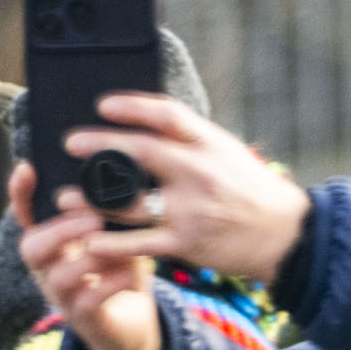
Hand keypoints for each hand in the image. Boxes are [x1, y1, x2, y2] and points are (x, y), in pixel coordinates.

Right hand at [12, 164, 164, 349]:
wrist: (132, 324)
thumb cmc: (119, 269)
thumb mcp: (114, 234)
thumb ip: (108, 210)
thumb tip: (118, 169)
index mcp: (52, 244)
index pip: (25, 215)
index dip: (20, 194)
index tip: (26, 167)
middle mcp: (48, 270)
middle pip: (30, 249)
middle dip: (59, 231)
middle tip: (93, 219)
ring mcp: (62, 297)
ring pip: (59, 277)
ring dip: (91, 257)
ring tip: (116, 244)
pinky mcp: (83, 320)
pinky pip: (88, 301)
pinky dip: (112, 283)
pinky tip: (132, 271)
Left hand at [63, 95, 311, 281]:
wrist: (286, 235)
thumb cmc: (251, 190)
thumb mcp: (226, 153)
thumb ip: (190, 140)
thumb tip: (145, 123)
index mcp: (209, 143)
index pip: (167, 115)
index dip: (132, 106)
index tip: (102, 104)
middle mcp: (199, 172)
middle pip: (141, 152)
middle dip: (100, 146)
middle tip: (70, 143)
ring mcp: (191, 209)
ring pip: (131, 201)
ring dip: (92, 199)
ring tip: (64, 197)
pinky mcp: (186, 242)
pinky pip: (140, 244)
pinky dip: (112, 245)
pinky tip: (89, 242)